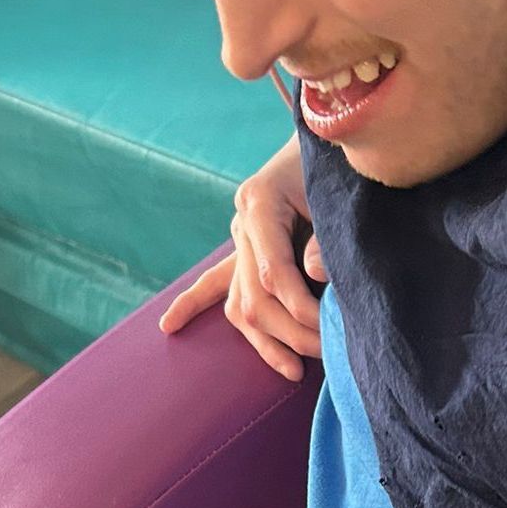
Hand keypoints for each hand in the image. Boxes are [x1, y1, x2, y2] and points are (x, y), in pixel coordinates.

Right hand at [159, 136, 326, 381]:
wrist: (327, 137)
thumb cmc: (336, 165)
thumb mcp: (335, 196)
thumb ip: (326, 238)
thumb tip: (316, 275)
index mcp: (261, 201)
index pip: (273, 271)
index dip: (299, 305)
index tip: (325, 326)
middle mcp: (243, 221)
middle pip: (254, 293)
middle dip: (290, 331)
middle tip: (327, 353)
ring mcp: (239, 235)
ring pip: (239, 300)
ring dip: (266, 340)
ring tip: (294, 370)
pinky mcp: (242, 246)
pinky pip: (216, 282)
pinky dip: (195, 304)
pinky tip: (170, 326)